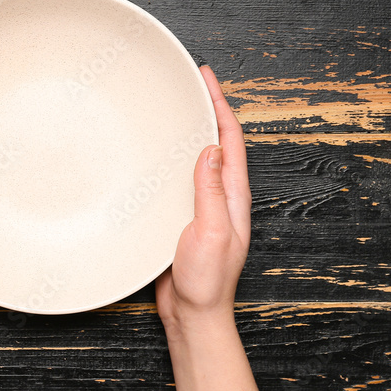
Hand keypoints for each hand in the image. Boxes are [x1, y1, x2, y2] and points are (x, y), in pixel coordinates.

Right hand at [155, 65, 251, 330]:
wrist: (192, 313)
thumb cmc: (206, 281)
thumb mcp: (211, 231)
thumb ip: (210, 191)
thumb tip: (210, 149)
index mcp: (233, 196)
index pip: (230, 139)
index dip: (220, 104)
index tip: (207, 77)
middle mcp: (221, 197)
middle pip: (216, 142)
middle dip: (207, 108)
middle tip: (191, 81)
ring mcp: (202, 207)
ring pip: (198, 158)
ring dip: (189, 131)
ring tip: (174, 106)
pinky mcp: (183, 218)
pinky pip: (180, 179)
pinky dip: (171, 158)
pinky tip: (157, 154)